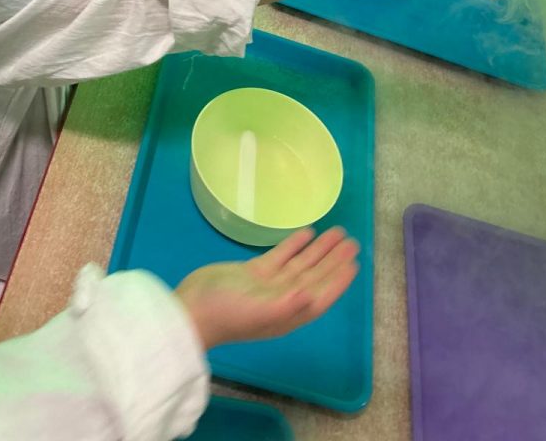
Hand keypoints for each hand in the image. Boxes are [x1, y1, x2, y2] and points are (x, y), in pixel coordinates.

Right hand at [175, 227, 358, 350]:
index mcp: (288, 313)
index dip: (338, 281)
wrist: (190, 310)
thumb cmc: (225, 314)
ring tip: (337, 232)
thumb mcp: (257, 312)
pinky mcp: (252, 273)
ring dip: (318, 250)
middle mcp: (282, 299)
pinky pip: (280, 257)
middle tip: (351, 242)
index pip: (321, 295)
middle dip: (333, 261)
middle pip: (314, 277)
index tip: (354, 264)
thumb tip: (312, 297)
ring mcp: (267, 285)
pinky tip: (307, 233)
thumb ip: (286, 304)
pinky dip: (294, 245)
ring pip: (300, 264)